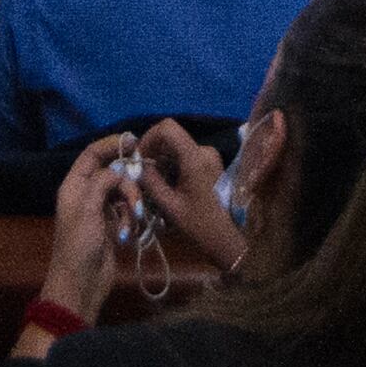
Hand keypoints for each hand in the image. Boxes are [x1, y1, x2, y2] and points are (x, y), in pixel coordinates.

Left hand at [31, 131, 135, 341]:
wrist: (81, 284)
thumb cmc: (79, 246)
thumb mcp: (88, 209)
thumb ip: (102, 183)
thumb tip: (118, 170)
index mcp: (75, 186)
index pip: (92, 154)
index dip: (111, 145)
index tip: (134, 141)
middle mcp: (87, 194)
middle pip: (113, 174)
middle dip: (128, 184)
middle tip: (138, 197)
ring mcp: (100, 211)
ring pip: (124, 193)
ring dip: (132, 206)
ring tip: (131, 225)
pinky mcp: (113, 226)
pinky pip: (128, 212)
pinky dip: (131, 220)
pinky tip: (129, 235)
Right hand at [132, 119, 243, 277]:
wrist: (228, 239)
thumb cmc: (200, 225)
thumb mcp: (169, 206)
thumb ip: (151, 182)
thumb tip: (138, 166)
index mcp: (195, 158)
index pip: (167, 127)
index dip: (149, 137)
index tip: (140, 158)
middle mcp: (204, 150)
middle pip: (171, 137)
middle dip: (153, 152)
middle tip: (144, 175)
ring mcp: (209, 156)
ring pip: (177, 147)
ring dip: (162, 160)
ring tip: (156, 184)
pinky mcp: (210, 163)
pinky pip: (185, 155)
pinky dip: (173, 164)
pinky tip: (169, 185)